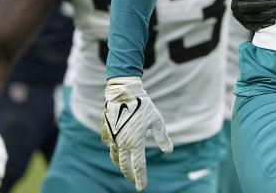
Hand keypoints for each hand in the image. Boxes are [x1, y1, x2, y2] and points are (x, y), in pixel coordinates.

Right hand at [100, 77, 171, 191]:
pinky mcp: (106, 130)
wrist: (123, 92)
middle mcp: (122, 143)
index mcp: (136, 142)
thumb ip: (162, 137)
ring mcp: (112, 137)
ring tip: (125, 168)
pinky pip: (109, 144)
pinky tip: (116, 148)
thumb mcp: (157, 121)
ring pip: (115, 156)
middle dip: (130, 175)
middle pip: (124, 165)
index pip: (138, 166)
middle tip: (134, 182)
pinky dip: (113, 148)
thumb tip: (168, 151)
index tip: (142, 188)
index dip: (141, 179)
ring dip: (120, 164)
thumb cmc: (143, 105)